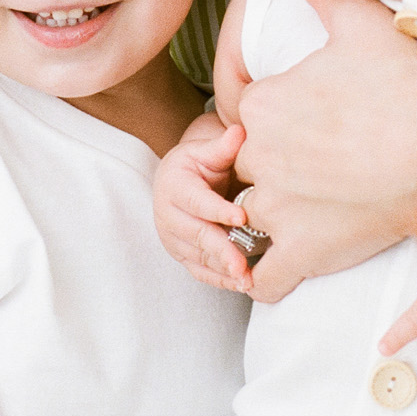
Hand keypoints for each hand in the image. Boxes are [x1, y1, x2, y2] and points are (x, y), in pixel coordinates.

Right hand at [153, 116, 254, 293]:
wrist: (178, 182)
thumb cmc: (197, 165)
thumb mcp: (206, 151)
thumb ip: (223, 145)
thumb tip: (239, 132)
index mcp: (175, 187)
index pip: (197, 200)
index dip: (218, 210)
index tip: (241, 217)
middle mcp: (169, 215)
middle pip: (198, 234)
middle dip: (222, 250)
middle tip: (243, 264)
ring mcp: (174, 238)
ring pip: (199, 256)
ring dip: (223, 269)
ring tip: (247, 279)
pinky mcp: (182, 254)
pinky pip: (199, 271)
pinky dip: (219, 279)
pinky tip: (239, 284)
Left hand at [234, 0, 416, 298]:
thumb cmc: (406, 89)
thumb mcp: (364, 26)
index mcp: (262, 106)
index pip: (248, 118)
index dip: (277, 122)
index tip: (310, 128)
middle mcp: (258, 158)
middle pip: (247, 166)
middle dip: (272, 168)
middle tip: (317, 167)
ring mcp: (276, 209)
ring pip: (248, 217)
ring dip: (269, 217)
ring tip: (310, 210)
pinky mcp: (300, 252)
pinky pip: (261, 278)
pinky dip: (264, 277)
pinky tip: (282, 263)